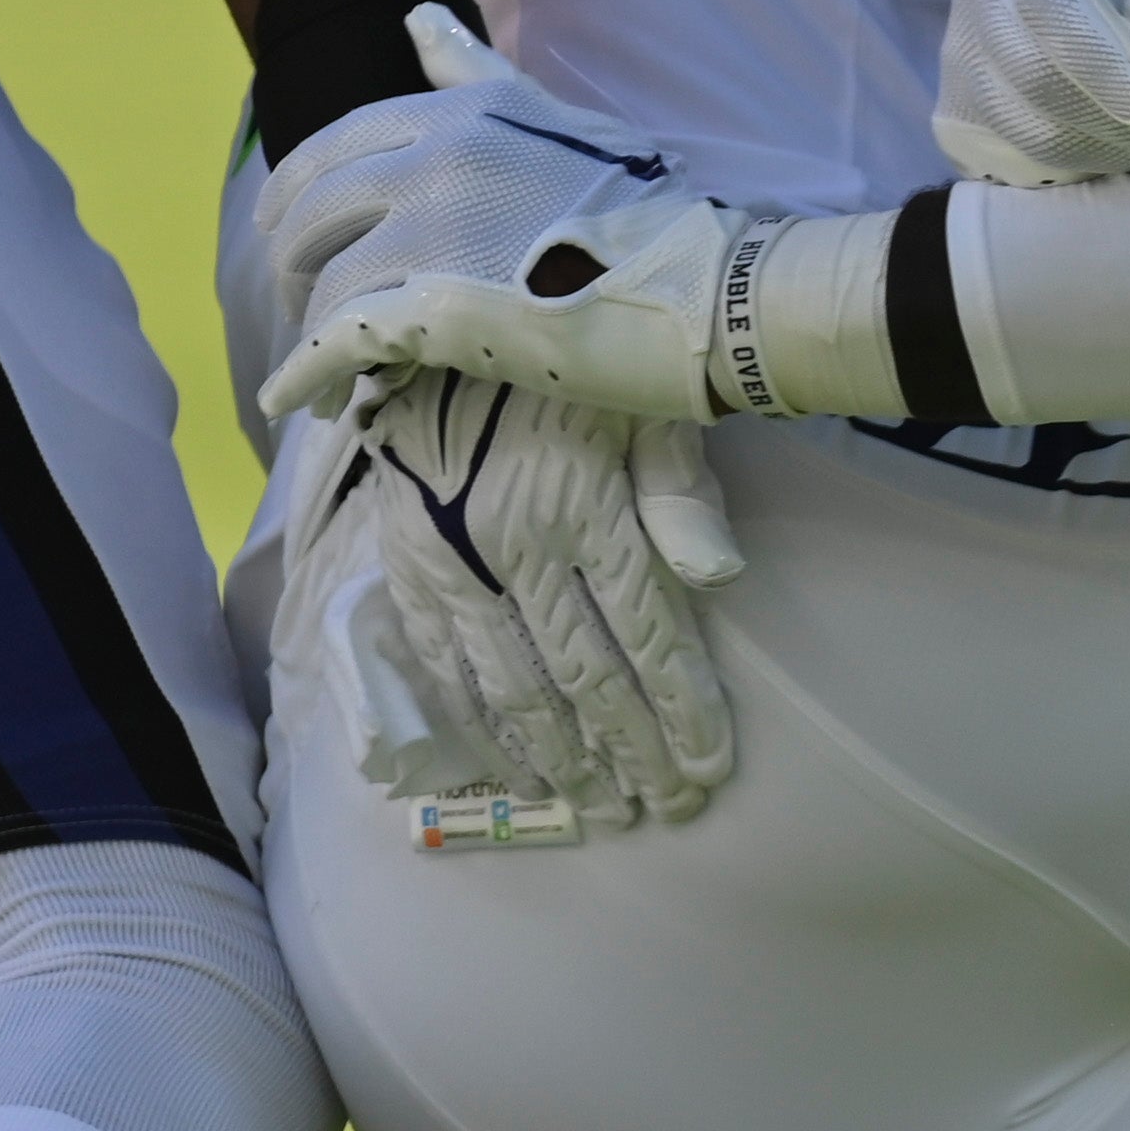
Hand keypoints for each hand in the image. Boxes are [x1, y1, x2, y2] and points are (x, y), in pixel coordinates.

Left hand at [257, 12, 748, 427]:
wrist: (715, 286)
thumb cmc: (651, 211)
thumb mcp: (558, 120)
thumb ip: (476, 75)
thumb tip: (414, 18)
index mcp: (458, 117)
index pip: (334, 146)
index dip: (297, 193)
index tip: (286, 228)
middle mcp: (432, 164)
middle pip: (312, 214)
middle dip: (293, 264)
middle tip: (303, 301)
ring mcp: (432, 236)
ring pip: (325, 286)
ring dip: (308, 332)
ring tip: (318, 370)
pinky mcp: (437, 312)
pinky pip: (338, 344)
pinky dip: (305, 376)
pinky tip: (295, 402)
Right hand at [315, 370, 742, 824]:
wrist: (446, 321)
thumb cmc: (578, 366)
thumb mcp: (648, 403)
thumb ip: (681, 491)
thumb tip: (721, 578)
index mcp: (586, 505)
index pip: (647, 635)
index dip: (682, 711)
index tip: (710, 771)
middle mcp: (515, 544)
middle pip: (586, 679)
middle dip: (633, 754)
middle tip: (667, 810)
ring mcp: (453, 563)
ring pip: (514, 689)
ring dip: (562, 760)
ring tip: (603, 808)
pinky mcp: (407, 569)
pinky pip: (446, 669)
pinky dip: (483, 732)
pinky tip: (518, 772)